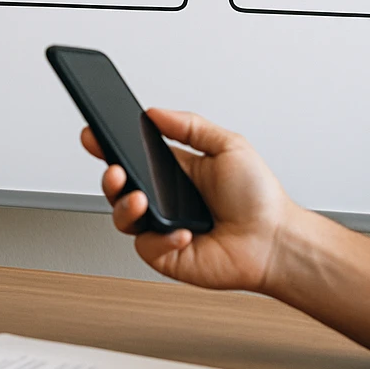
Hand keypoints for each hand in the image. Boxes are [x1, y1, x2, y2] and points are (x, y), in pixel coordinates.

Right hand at [81, 109, 294, 293]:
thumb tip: (155, 112)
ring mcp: (163, 228)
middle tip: (114, 168)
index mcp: (175, 170)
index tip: (93, 133)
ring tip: (139, 198)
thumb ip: (190, 125)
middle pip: (119, 187)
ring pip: (123, 218)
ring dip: (124, 206)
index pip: (132, 155)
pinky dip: (161, 238)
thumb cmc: (259, 198)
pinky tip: (182, 232)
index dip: (108, 145)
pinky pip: (147, 246)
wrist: (276, 240)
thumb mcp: (228, 145)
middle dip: (108, 176)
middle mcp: (164, 199)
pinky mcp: (167, 256)